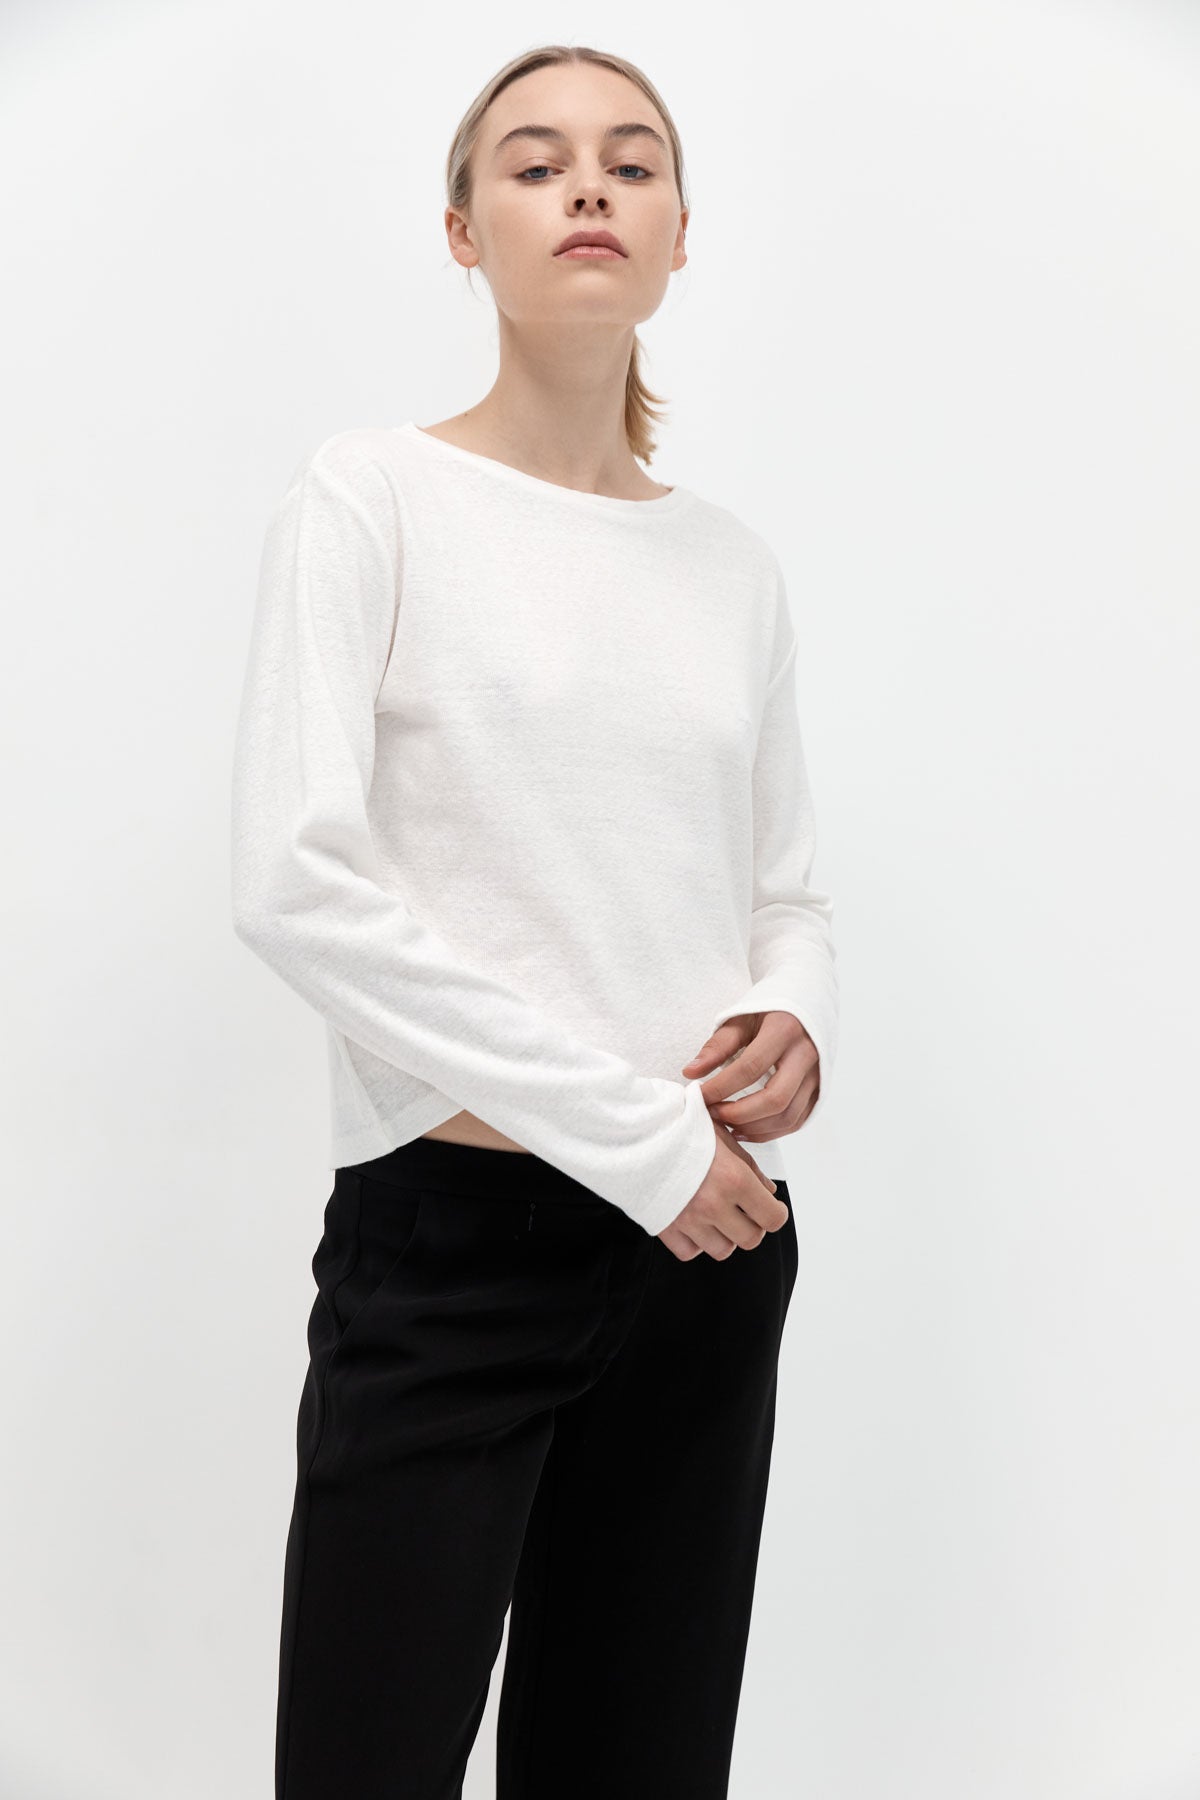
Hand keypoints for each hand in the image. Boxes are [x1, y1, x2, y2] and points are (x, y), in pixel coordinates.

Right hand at [656, 1118, 788, 1262]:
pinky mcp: (665, 1227)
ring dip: (725, 1236)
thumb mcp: (722, 1137)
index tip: (771, 1208)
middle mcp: (713, 1203)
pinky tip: (695, 1223)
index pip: (773, 1218)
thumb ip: (749, 1166)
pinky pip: (690, 1252)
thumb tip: (769, 1192)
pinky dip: (695, 1242)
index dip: (775, 1214)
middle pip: (751, 1239)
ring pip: (723, 1250)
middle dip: (753, 1226)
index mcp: (734, 1179)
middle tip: (745, 1212)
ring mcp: (688, 1219)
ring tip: (717, 1216)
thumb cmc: (680, 1126)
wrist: (636, 1130)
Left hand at [681, 1010, 819, 1143]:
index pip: (750, 1068)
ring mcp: (817, 1074)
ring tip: (727, 1125)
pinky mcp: (820, 1089)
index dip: (721, 1087)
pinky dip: (771, 1132)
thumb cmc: (769, 1010)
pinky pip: (797, 1120)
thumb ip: (717, 1046)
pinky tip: (746, 1129)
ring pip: (788, 1116)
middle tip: (714, 1114)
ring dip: (754, 1128)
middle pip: (775, 1099)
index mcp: (784, 1030)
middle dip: (739, 1114)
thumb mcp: (741, 1018)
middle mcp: (806, 1054)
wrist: (807, 1004)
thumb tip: (690, 1072)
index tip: (699, 1095)